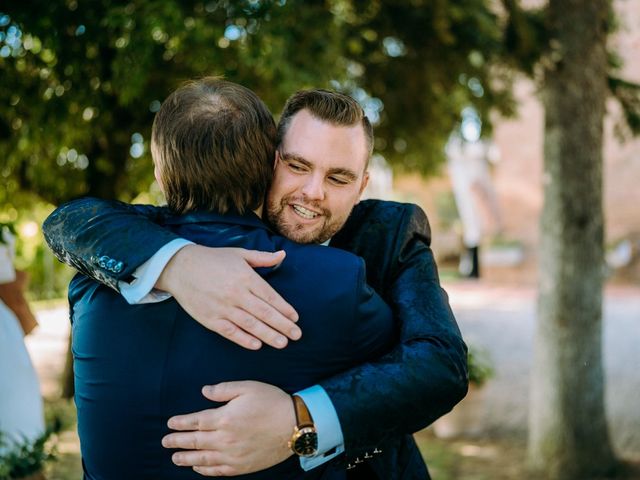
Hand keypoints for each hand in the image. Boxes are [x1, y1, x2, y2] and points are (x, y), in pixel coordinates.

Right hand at [157, 245, 300, 349]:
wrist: (180, 267)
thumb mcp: (239, 254)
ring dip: (268, 335)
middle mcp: (235, 293)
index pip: (270, 296)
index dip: (284, 308)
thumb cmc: (213, 259)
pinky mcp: (210, 318)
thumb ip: (262, 258)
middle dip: (282, 325)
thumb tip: (282, 255)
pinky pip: (230, 332)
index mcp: (245, 277)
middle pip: (264, 312)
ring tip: (282, 343)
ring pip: (250, 324)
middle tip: (296, 335)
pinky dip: (244, 339)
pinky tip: (257, 345)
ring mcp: (222, 307)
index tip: (295, 317)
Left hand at [162, 381, 294, 476]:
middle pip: (195, 442)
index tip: (170, 423)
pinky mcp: (242, 466)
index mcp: (225, 418)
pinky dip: (205, 470)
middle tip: (165, 442)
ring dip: (186, 458)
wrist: (294, 425)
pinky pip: (218, 471)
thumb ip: (224, 389)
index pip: (196, 421)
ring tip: (174, 458)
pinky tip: (198, 467)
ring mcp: (233, 455)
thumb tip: (204, 391)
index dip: (181, 423)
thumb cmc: (272, 402)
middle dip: (178, 441)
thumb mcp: (248, 387)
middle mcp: (225, 439)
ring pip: (203, 459)